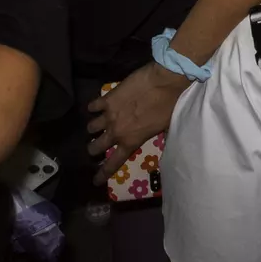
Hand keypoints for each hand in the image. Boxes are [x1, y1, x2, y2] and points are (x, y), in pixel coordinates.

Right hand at [85, 62, 188, 181]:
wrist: (166, 81)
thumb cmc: (169, 105)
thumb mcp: (163, 128)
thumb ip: (150, 136)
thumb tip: (149, 138)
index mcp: (131, 142)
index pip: (112, 164)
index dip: (102, 174)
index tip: (95, 180)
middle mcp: (116, 132)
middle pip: (94, 147)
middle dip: (93, 148)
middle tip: (95, 146)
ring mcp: (109, 115)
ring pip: (90, 128)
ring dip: (93, 128)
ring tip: (97, 124)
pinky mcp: (107, 99)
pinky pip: (92, 106)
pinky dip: (94, 107)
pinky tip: (97, 106)